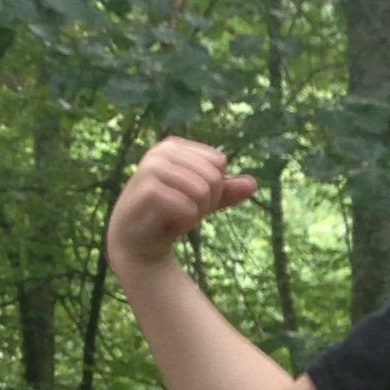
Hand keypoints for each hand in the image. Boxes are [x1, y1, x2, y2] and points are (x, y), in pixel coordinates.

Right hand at [105, 134, 256, 273]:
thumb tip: (252, 184)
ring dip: (195, 212)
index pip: (218, 163)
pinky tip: (167, 223)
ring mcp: (152, 168)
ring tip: (174, 216)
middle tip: (182, 211)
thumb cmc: (168, 216)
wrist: (137, 243)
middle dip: (206, 202)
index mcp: (173, 147)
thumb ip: (226, 191)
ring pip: (203, 191)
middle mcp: (161, 152)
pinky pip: (189, 207)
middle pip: (213, 177)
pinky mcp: (148, 190)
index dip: (214, 187)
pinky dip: (185, 221)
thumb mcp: (202, 201)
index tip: (190, 198)